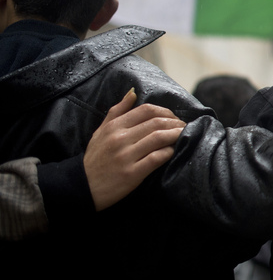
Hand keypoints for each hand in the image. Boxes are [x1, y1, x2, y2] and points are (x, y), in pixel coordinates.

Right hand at [84, 89, 185, 210]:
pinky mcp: (132, 173)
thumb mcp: (100, 131)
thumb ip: (117, 111)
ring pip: (159, 138)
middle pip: (156, 122)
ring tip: (183, 136)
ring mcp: (126, 156)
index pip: (147, 110)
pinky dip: (169, 152)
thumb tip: (133, 92)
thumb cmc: (95, 158)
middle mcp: (120, 138)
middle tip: (183, 127)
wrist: (82, 187)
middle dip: (175, 123)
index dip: (165, 111)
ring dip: (176, 135)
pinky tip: (173, 152)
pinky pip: (157, 158)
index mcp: (114, 126)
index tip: (173, 118)